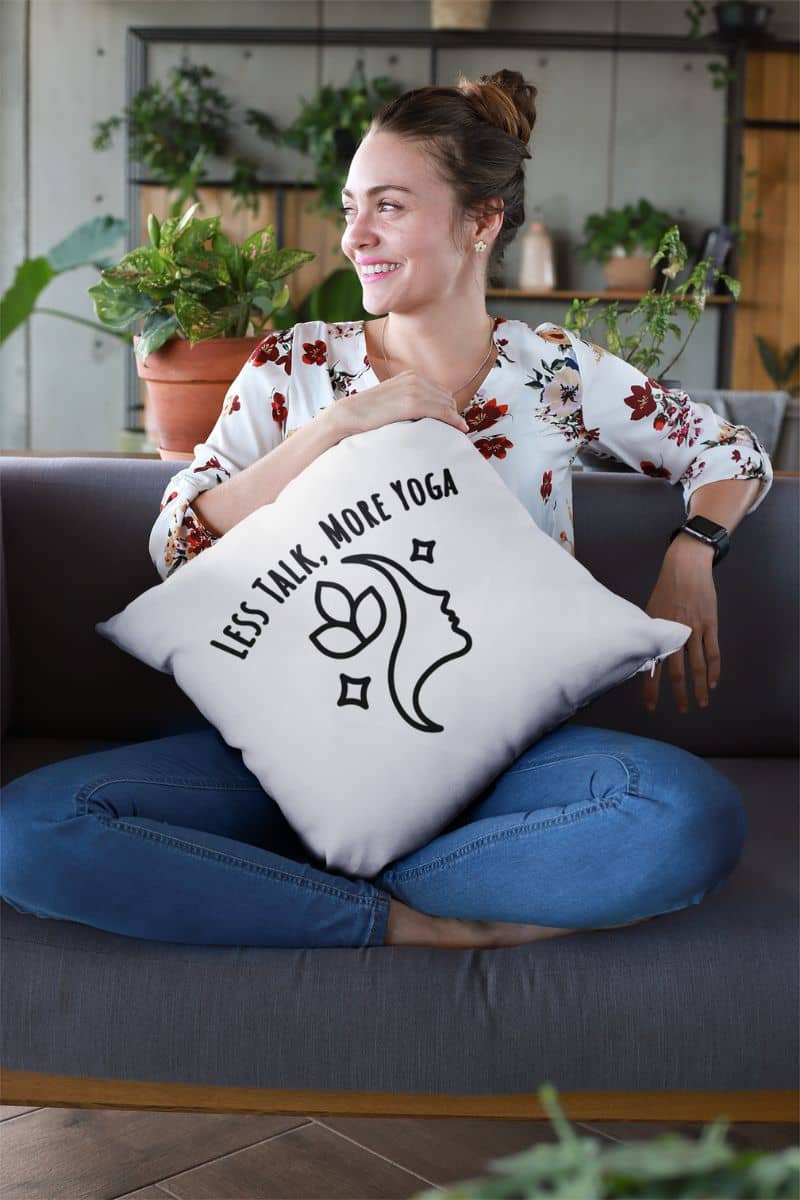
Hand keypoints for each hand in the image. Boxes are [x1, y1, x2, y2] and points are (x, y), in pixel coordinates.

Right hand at [329, 370, 469, 440]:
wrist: (351, 414)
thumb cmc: (369, 412)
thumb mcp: (392, 399)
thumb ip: (408, 399)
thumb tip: (423, 413)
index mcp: (411, 376)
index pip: (440, 391)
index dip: (448, 407)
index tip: (452, 421)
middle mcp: (416, 379)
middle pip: (446, 397)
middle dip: (452, 413)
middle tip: (455, 428)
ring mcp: (415, 390)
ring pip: (447, 405)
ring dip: (454, 418)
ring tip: (457, 431)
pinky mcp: (413, 403)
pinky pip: (443, 412)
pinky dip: (453, 420)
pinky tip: (460, 429)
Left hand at [642, 538, 720, 714]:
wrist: (685, 567)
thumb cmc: (665, 589)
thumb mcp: (650, 611)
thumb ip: (650, 633)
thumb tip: (643, 653)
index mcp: (657, 631)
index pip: (653, 666)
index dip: (651, 689)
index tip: (651, 707)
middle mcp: (675, 633)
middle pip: (677, 671)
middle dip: (678, 694)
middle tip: (681, 711)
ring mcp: (694, 630)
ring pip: (698, 666)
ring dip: (699, 687)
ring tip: (701, 703)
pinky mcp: (709, 624)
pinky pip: (712, 652)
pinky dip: (714, 670)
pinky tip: (713, 683)